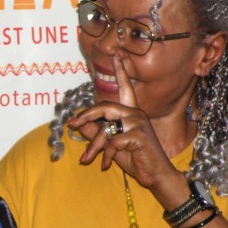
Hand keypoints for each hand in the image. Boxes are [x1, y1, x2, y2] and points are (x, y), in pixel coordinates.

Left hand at [68, 55, 179, 189]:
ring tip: (86, 159)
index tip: (117, 52)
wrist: (155, 175)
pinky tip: (107, 164)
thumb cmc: (135, 158)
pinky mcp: (139, 136)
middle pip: (105, 106)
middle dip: (87, 115)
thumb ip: (97, 133)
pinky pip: (113, 142)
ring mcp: (139, 123)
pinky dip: (106, 155)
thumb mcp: (111, 145)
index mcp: (131, 112)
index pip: (125, 87)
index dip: (121, 70)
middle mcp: (136, 113)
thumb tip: (79, 125)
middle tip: (72, 124)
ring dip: (95, 145)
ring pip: (106, 128)